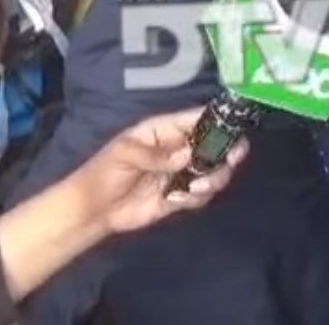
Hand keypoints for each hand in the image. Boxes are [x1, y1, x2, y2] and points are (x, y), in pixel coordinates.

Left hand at [70, 108, 244, 235]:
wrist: (94, 209)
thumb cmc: (104, 172)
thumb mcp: (125, 154)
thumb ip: (156, 154)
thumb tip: (187, 155)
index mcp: (165, 130)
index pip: (198, 119)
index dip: (219, 122)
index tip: (234, 132)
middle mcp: (179, 149)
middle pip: (215, 146)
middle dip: (227, 153)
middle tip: (229, 162)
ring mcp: (181, 173)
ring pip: (214, 171)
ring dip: (214, 179)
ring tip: (195, 189)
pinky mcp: (180, 196)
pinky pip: (201, 195)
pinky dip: (198, 198)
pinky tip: (179, 200)